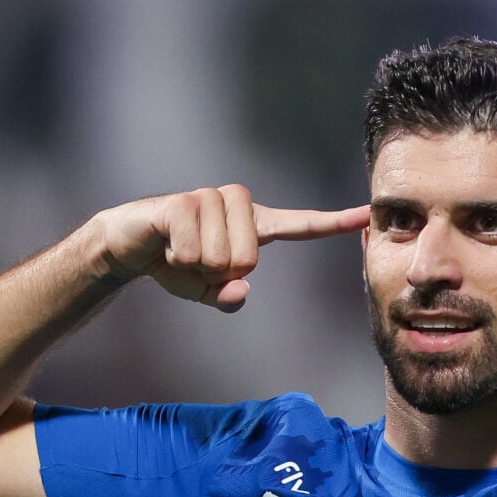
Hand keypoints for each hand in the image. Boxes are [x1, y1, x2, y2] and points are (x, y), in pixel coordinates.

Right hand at [86, 186, 368, 311]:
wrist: (130, 245)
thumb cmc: (177, 264)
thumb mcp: (208, 292)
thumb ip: (228, 298)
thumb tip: (239, 291)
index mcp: (254, 226)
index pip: (300, 225)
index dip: (332, 223)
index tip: (366, 216)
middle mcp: (237, 205)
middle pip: (250, 259)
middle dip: (220, 273)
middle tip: (197, 261)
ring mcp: (210, 199)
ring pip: (223, 256)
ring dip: (196, 266)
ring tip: (181, 250)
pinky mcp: (182, 202)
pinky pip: (194, 249)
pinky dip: (178, 259)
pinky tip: (167, 245)